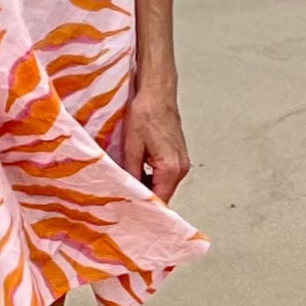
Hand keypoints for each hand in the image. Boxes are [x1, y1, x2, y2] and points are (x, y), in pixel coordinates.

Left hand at [120, 86, 189, 204]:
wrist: (157, 92)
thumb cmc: (145, 112)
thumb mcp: (131, 146)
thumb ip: (132, 173)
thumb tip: (128, 192)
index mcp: (171, 168)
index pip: (160, 201)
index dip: (144, 209)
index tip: (129, 213)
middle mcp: (181, 167)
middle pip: (163, 195)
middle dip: (145, 199)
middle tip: (124, 201)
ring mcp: (182, 161)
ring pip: (163, 185)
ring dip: (148, 187)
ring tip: (128, 186)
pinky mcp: (178, 154)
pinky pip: (165, 174)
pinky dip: (152, 177)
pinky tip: (137, 172)